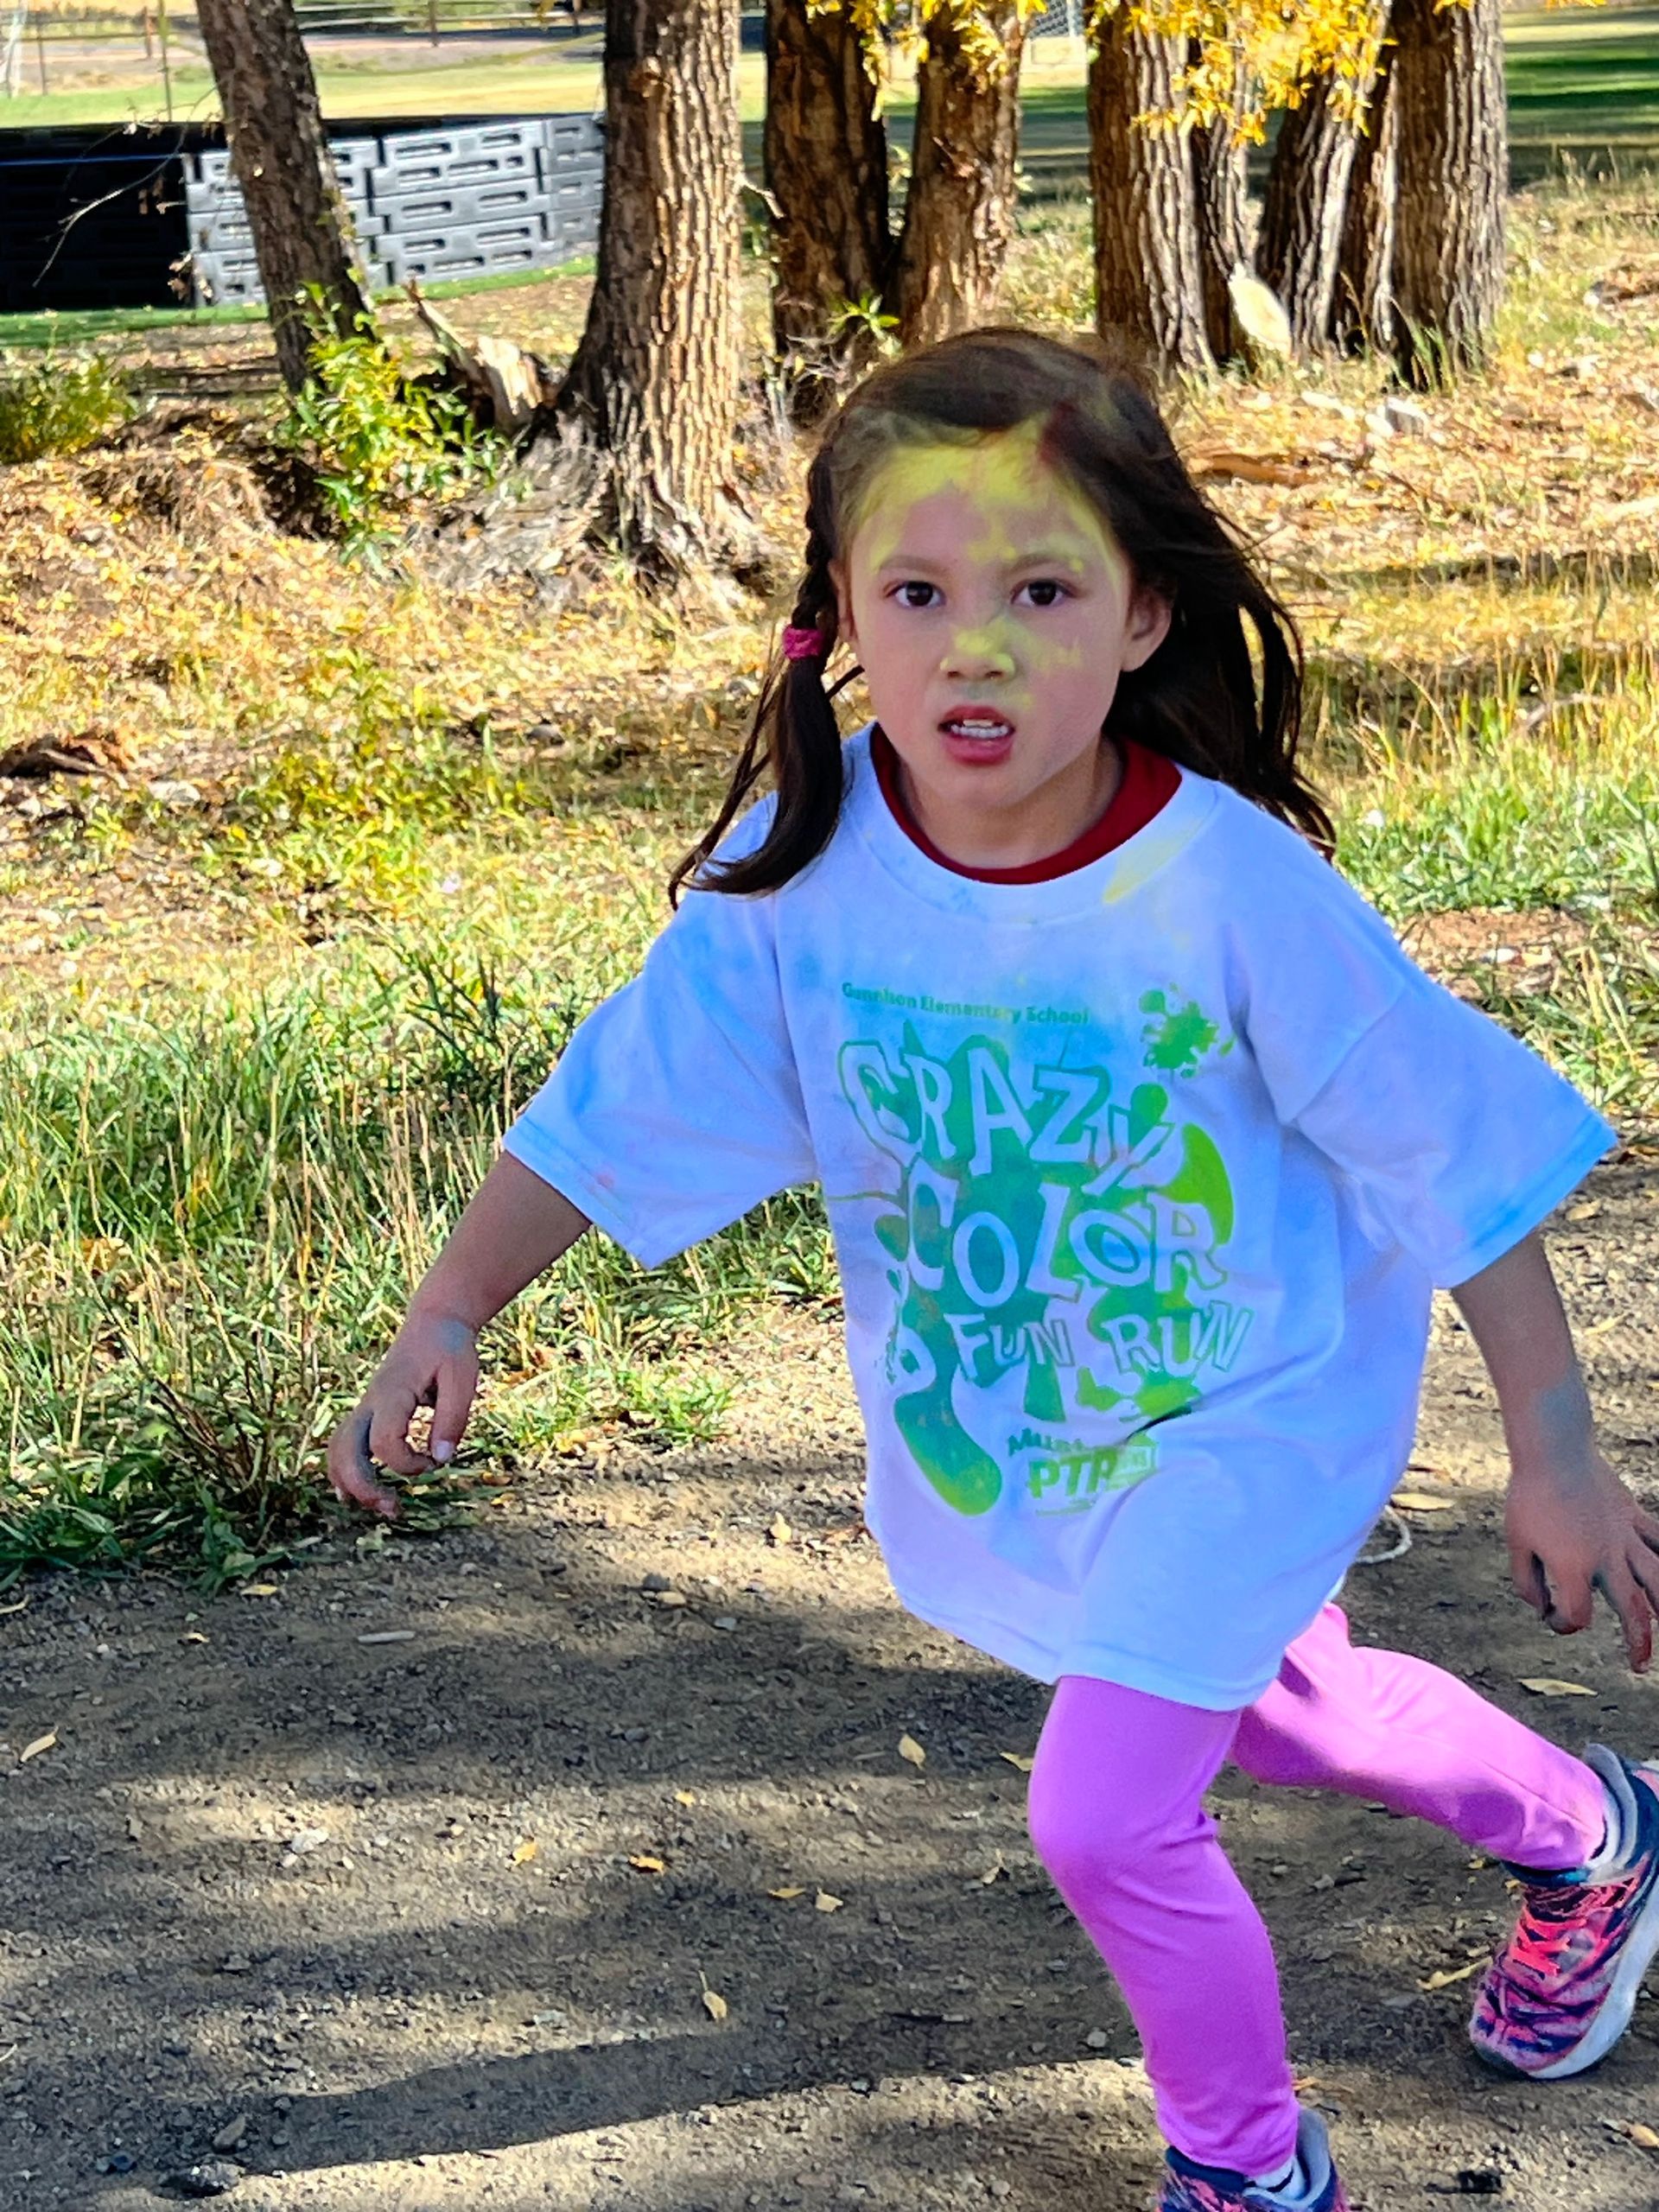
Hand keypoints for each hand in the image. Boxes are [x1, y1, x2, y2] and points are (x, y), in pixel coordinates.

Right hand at [326, 1308, 480, 1519]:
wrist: (434, 1322)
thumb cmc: (450, 1348)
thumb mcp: (463, 1377)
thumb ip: (452, 1418)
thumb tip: (441, 1460)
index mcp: (392, 1392)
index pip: (384, 1441)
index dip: (406, 1464)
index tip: (434, 1461)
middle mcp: (371, 1401)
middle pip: (345, 1450)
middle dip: (363, 1486)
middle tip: (393, 1509)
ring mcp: (365, 1407)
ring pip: (338, 1449)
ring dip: (352, 1482)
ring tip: (381, 1506)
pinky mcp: (369, 1412)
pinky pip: (346, 1444)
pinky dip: (347, 1470)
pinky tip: (362, 1492)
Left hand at [1507, 1449, 1658, 1671]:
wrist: (1554, 1451)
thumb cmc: (1529, 1497)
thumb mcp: (1517, 1542)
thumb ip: (1526, 1582)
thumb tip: (1542, 1609)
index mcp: (1573, 1566)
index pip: (1577, 1615)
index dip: (1563, 1624)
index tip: (1551, 1615)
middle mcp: (1606, 1557)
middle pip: (1633, 1610)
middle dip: (1640, 1643)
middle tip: (1641, 1666)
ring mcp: (1625, 1537)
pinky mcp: (1635, 1517)